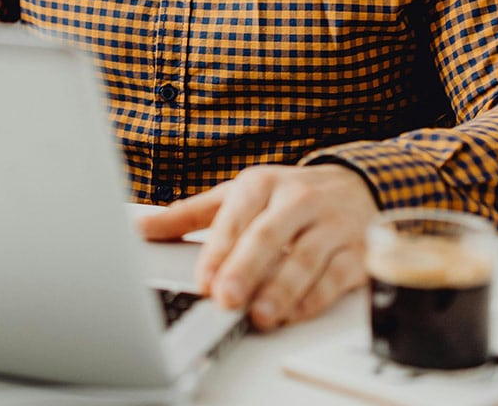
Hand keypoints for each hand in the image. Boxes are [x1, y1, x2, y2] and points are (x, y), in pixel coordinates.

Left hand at [139, 164, 376, 330]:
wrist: (354, 185)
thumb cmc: (286, 195)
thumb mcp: (236, 196)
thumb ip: (190, 214)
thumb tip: (142, 228)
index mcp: (262, 183)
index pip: (235, 218)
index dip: (218, 251)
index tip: (204, 281)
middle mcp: (296, 199)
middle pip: (268, 235)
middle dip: (246, 269)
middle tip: (227, 298)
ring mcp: (329, 223)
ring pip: (306, 257)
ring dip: (283, 289)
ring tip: (261, 313)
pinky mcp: (355, 249)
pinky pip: (337, 275)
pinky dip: (316, 297)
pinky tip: (296, 312)